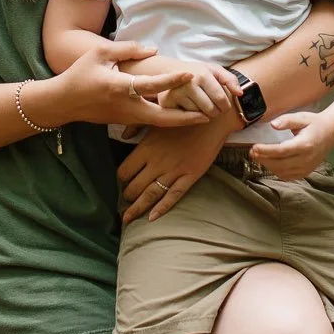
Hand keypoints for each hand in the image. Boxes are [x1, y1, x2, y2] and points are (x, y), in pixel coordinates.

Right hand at [51, 40, 206, 131]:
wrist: (63, 102)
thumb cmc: (80, 74)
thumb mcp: (100, 53)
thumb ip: (127, 49)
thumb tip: (153, 49)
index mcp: (119, 87)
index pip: (151, 84)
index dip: (172, 80)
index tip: (191, 75)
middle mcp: (126, 106)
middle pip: (162, 118)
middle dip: (187, 118)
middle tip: (209, 114)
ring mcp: (126, 117)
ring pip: (159, 123)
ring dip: (180, 121)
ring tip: (203, 115)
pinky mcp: (125, 122)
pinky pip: (150, 122)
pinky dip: (167, 120)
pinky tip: (181, 115)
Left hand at [117, 105, 236, 222]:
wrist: (213, 118)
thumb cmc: (183, 115)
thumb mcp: (157, 117)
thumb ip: (137, 126)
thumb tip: (123, 136)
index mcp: (147, 147)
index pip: (125, 170)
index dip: (120, 178)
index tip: (120, 182)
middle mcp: (158, 161)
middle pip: (135, 186)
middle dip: (127, 196)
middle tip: (123, 202)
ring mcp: (174, 170)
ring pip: (151, 194)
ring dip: (138, 207)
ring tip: (128, 217)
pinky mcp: (191, 176)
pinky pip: (174, 196)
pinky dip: (162, 208)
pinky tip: (152, 218)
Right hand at [157, 62, 240, 118]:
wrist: (172, 71)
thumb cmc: (199, 72)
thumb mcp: (215, 70)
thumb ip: (230, 80)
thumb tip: (240, 94)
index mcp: (203, 74)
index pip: (221, 99)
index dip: (226, 106)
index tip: (224, 106)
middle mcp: (189, 83)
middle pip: (211, 110)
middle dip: (216, 112)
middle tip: (214, 107)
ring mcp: (177, 92)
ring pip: (199, 115)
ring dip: (204, 114)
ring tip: (202, 104)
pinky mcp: (169, 101)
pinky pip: (187, 117)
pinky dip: (192, 115)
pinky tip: (192, 107)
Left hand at [248, 109, 333, 180]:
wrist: (331, 134)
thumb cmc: (314, 124)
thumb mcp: (301, 117)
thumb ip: (286, 120)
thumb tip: (273, 125)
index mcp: (305, 144)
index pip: (282, 151)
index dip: (266, 151)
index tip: (254, 147)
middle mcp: (306, 159)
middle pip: (280, 164)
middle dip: (263, 159)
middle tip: (252, 152)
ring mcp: (307, 168)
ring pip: (282, 172)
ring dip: (268, 165)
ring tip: (259, 156)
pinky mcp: (306, 172)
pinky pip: (288, 176)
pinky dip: (276, 171)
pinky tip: (270, 163)